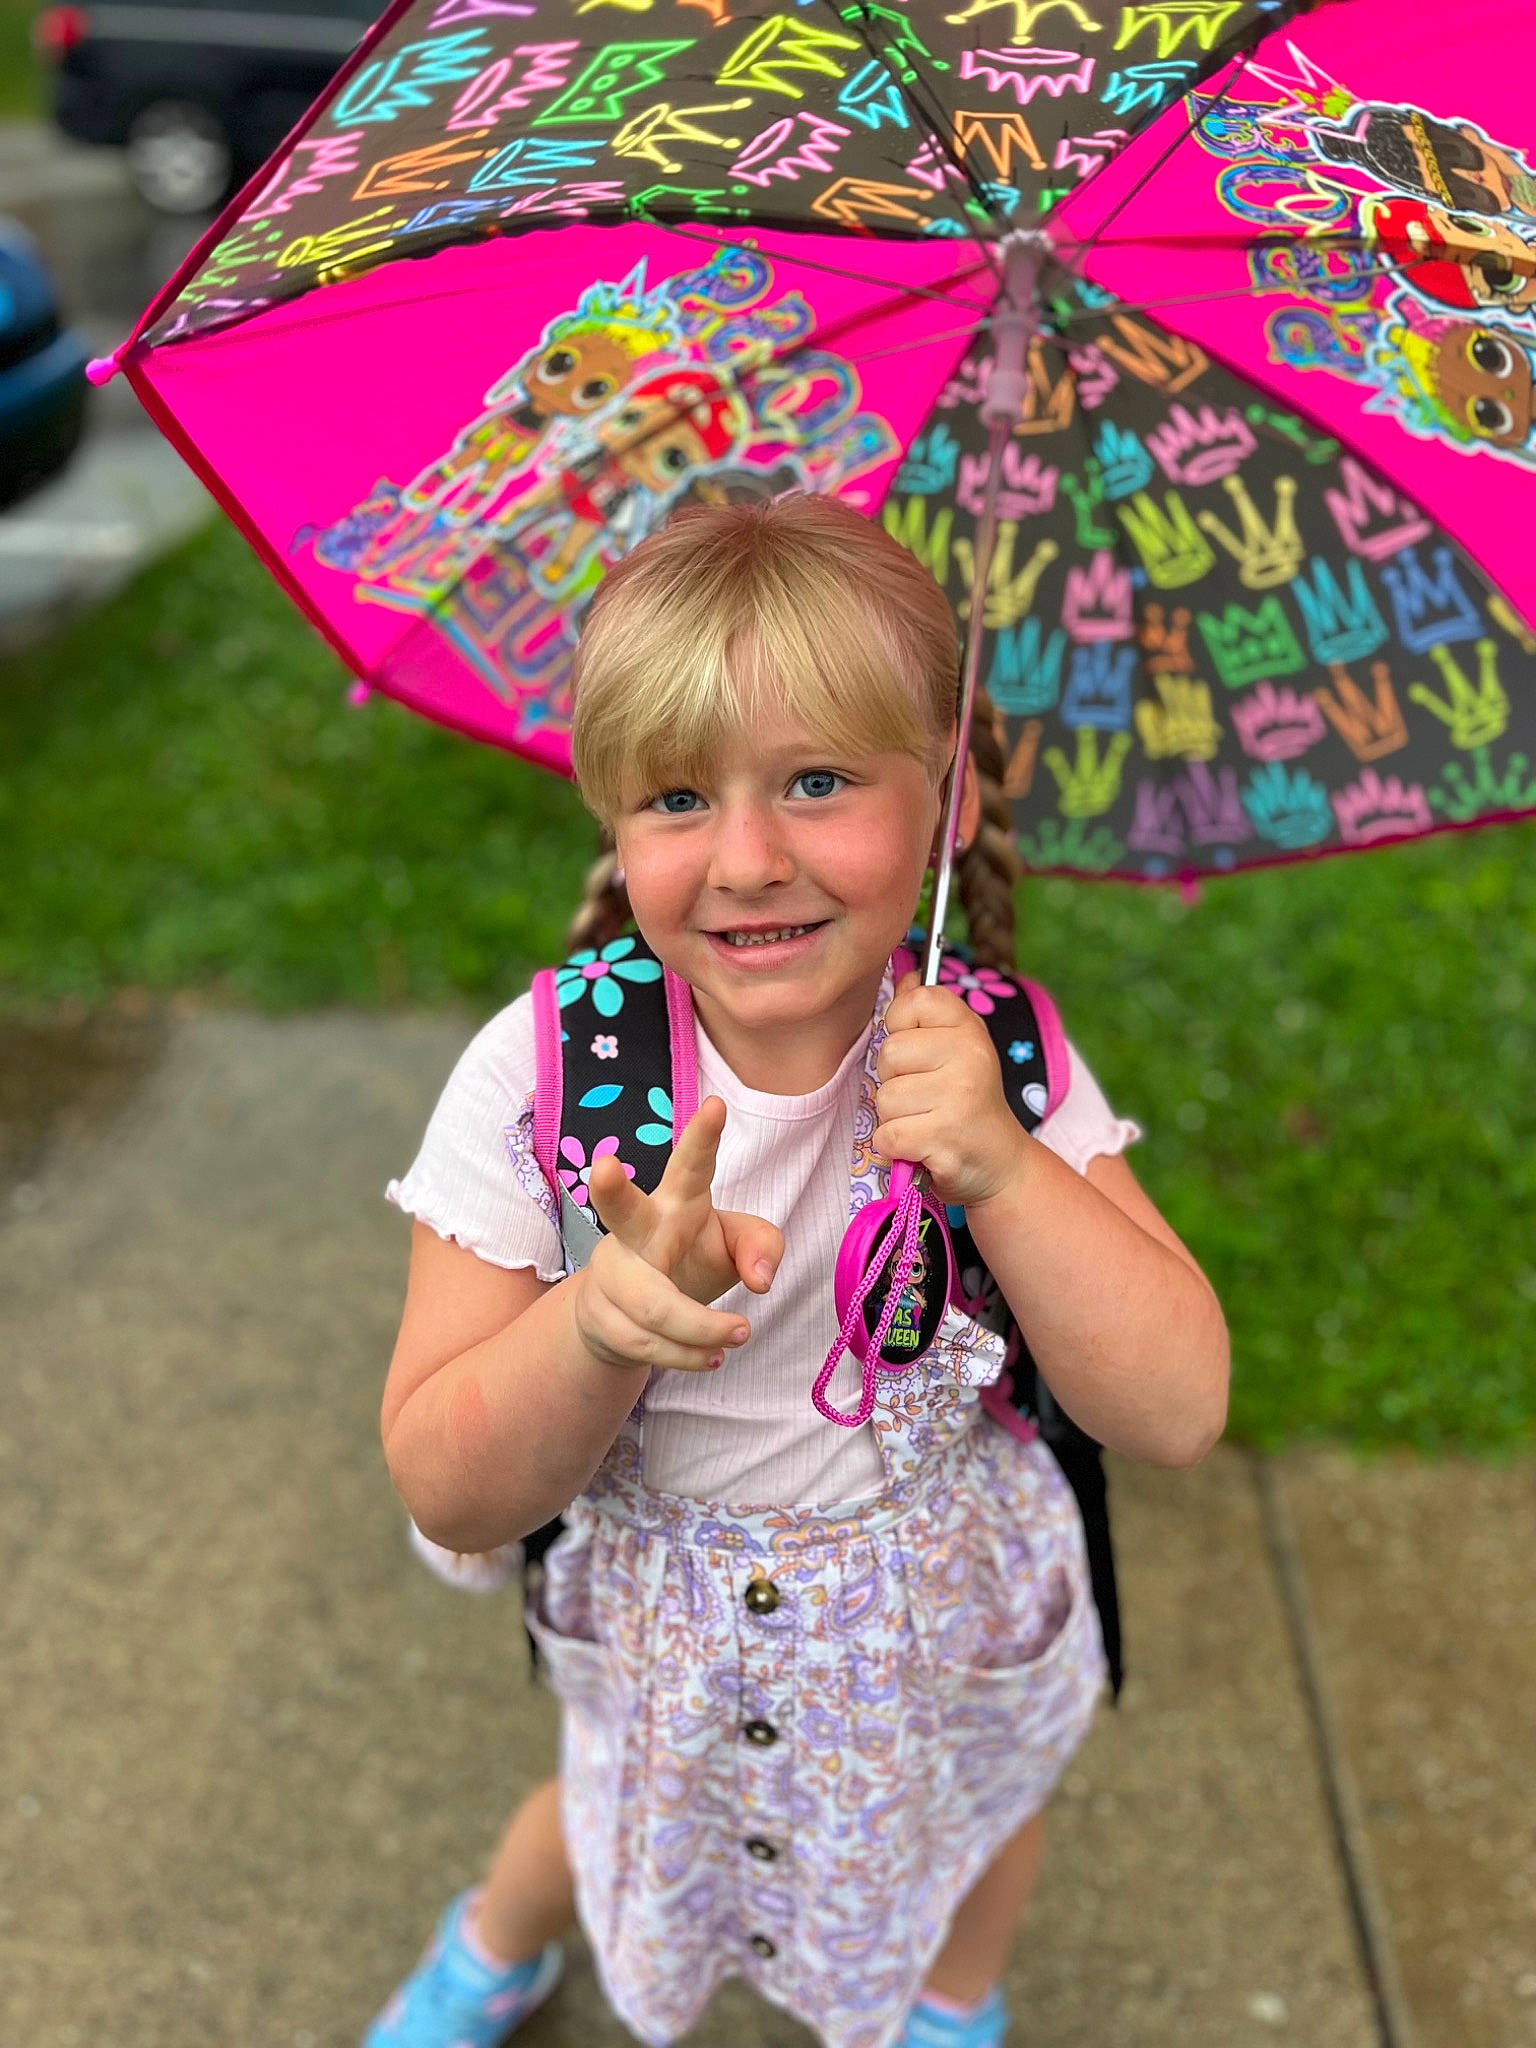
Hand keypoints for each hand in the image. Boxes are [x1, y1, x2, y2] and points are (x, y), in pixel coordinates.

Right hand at [573, 1097, 782, 1373]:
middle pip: (621, 1211)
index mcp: (676, 1200)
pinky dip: (687, 1356)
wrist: (631, 1314)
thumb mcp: (735, 1244)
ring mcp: (612, 1271)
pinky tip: (712, 1357)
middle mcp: (636, 1229)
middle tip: (606, 1166)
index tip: (717, 1106)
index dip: (702, 1137)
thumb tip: (760, 1281)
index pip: (690, 1165)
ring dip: (702, 1329)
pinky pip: (646, 1343)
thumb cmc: (691, 1258)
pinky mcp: (600, 1313)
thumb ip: (762, 1246)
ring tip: (740, 1335)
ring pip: (653, 1305)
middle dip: (611, 1189)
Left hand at [874, 974, 1029, 1209]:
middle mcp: (969, 1055)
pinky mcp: (944, 1137)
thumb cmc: (967, 1102)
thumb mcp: (956, 1048)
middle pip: (888, 1053)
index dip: (900, 1027)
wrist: (999, 1162)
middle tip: (924, 1096)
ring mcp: (958, 1097)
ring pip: (884, 1099)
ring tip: (926, 1122)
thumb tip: (904, 976)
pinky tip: (922, 1146)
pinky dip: (895, 1147)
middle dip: (894, 1081)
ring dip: (895, 1118)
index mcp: (969, 1028)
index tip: (919, 1052)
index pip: (911, 1002)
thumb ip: (926, 1013)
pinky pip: (887, 1135)